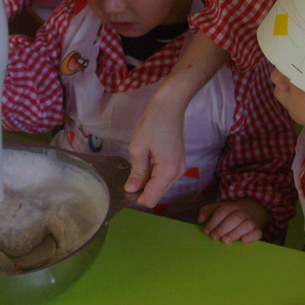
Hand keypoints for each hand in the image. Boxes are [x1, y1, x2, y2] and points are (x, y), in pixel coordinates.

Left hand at [125, 92, 185, 206]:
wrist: (170, 105)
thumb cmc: (153, 123)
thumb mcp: (138, 148)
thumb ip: (136, 172)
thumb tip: (130, 190)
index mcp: (168, 172)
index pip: (151, 199)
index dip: (136, 197)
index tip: (125, 187)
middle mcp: (178, 174)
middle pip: (157, 194)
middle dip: (142, 189)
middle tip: (128, 175)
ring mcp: (180, 168)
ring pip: (160, 186)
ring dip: (147, 181)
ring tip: (138, 163)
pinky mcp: (178, 162)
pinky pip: (164, 176)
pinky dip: (153, 174)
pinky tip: (146, 160)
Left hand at [199, 199, 265, 243]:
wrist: (247, 214)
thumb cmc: (227, 215)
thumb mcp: (216, 210)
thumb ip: (206, 212)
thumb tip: (200, 220)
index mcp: (230, 206)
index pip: (222, 211)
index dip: (213, 221)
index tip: (206, 231)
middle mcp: (242, 212)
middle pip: (234, 218)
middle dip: (223, 228)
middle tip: (214, 237)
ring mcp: (250, 221)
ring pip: (246, 225)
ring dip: (235, 233)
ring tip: (225, 240)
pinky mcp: (257, 230)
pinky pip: (257, 232)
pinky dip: (251, 236)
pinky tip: (243, 240)